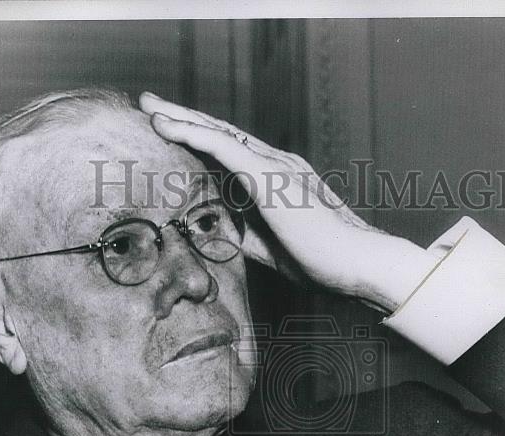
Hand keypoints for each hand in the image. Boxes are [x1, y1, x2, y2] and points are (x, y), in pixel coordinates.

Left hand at [139, 93, 433, 312]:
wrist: (356, 263)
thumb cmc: (320, 260)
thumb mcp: (267, 246)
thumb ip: (240, 233)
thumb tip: (211, 228)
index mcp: (276, 178)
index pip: (230, 151)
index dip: (198, 139)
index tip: (168, 132)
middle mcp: (275, 163)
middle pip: (220, 134)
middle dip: (183, 118)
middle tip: (149, 103)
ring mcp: (274, 165)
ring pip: (218, 134)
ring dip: (181, 119)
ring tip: (149, 108)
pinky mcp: (269, 176)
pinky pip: (224, 147)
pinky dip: (193, 134)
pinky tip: (168, 127)